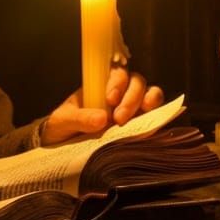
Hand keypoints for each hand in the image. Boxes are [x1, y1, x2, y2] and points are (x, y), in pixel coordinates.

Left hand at [39, 67, 164, 145]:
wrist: (61, 146)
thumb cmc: (62, 127)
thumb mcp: (62, 121)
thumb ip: (78, 118)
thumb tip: (101, 119)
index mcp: (99, 85)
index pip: (116, 73)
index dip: (118, 82)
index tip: (110, 99)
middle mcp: (119, 93)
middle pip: (136, 82)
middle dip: (130, 98)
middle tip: (119, 118)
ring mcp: (131, 108)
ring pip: (150, 94)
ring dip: (148, 103)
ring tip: (137, 118)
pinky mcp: (140, 124)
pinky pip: (155, 114)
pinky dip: (157, 115)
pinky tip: (150, 125)